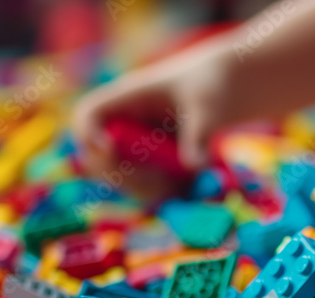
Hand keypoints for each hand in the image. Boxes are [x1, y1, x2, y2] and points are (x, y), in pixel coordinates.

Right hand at [72, 45, 234, 192]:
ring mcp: (137, 146)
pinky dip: (158, 192)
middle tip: (160, 179)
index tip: (110, 149)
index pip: (89, 114)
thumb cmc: (212, 86)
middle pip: (97, 156)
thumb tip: (193, 166)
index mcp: (130, 98)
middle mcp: (126, 124)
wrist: (227, 88)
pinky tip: (184, 185)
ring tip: (180, 181)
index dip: (87, 133)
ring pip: (119, 178)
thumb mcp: (208, 108)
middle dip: (121, 173)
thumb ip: (198, 136)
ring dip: (143, 187)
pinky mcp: (153, 165)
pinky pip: (142, 188)